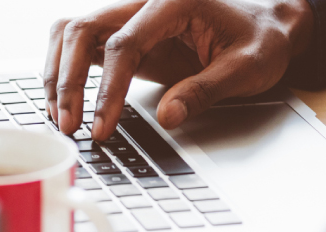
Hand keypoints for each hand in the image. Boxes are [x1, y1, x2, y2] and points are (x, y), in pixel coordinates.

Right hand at [43, 0, 313, 139]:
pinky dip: (66, 72)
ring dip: (58, 72)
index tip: (102, 124)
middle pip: (83, 29)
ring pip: (72, 32)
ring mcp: (131, 17)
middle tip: (69, 124)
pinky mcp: (126, 35)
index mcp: (174, 1)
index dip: (107, 87)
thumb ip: (205, 90)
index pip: (125, 43)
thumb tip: (169, 116)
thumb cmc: (260, 40)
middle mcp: (144, 2)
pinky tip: (65, 104)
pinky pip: (83, 45)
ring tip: (60, 117)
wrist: (267, 26)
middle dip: (67, 79)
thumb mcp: (247, 68)